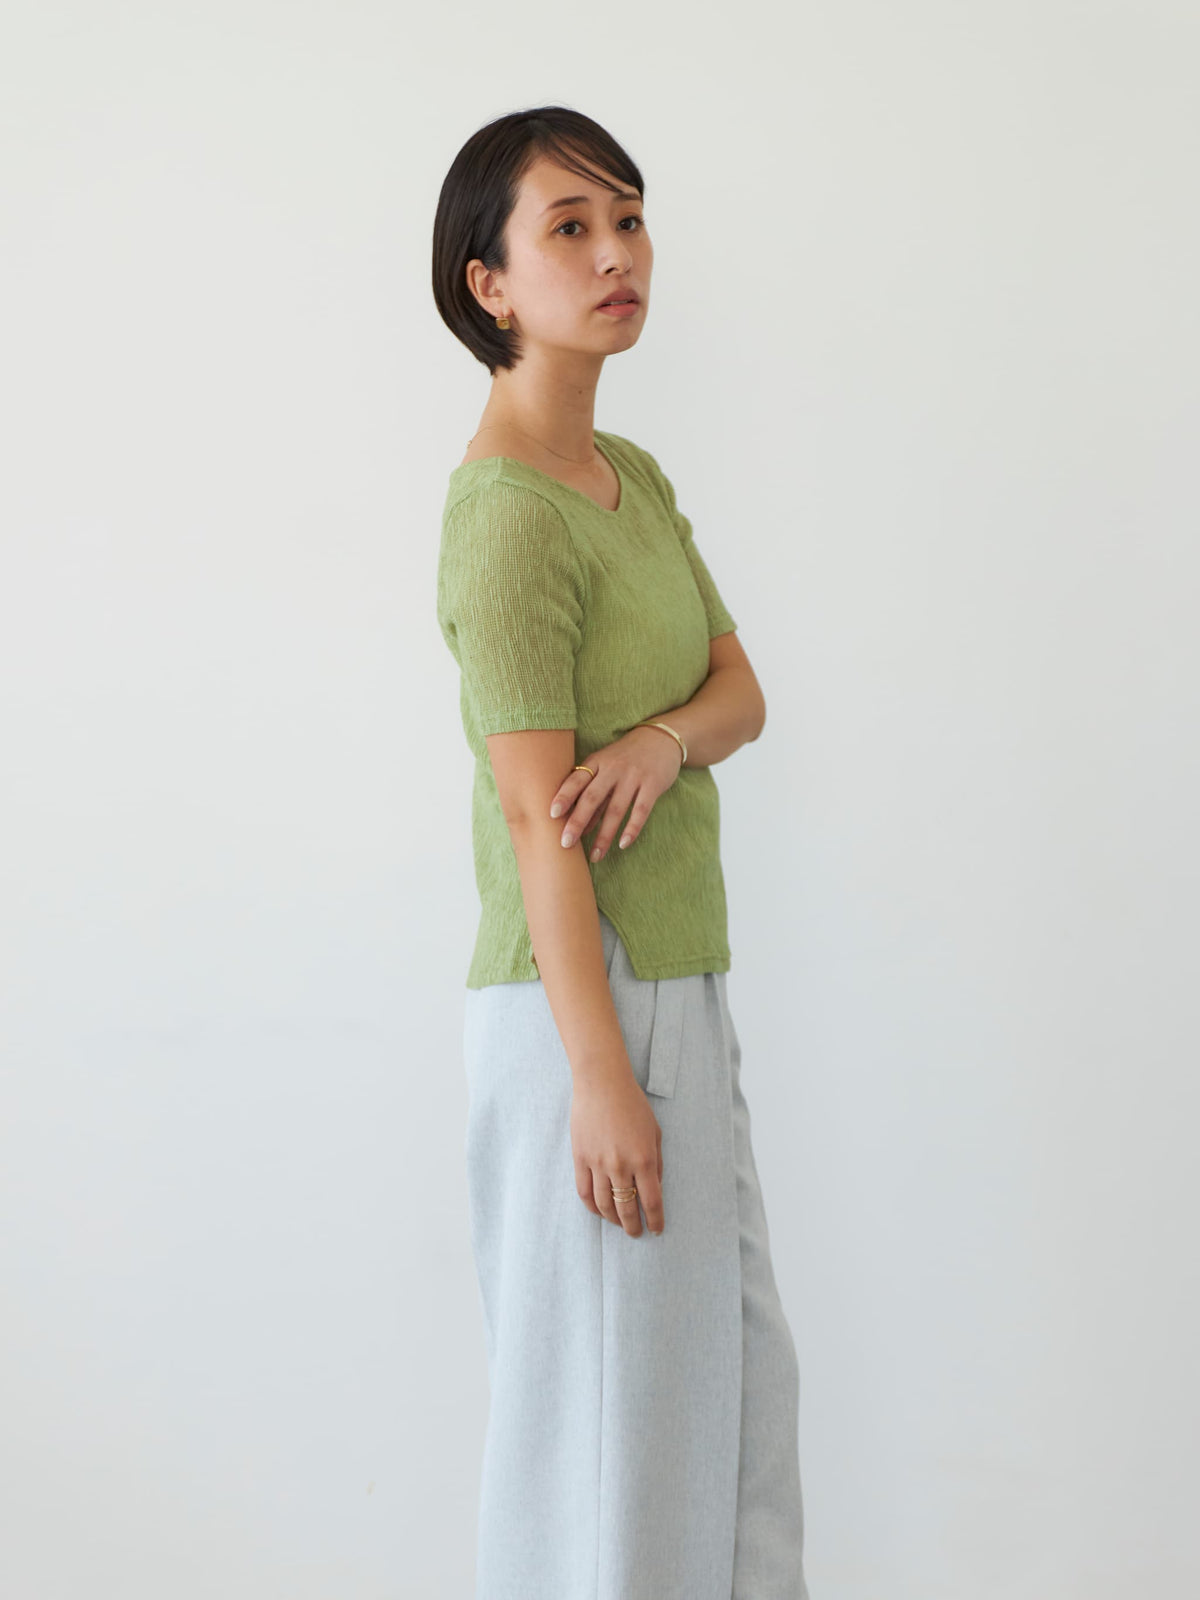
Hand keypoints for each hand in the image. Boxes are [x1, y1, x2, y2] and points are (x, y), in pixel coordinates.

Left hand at [549, 725, 683, 862]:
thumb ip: (593, 793)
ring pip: (616, 809)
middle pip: (592, 798)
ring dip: (604, 835)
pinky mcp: (653, 785)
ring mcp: (634, 777)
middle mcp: (613, 769)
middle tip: (566, 843)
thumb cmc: (625, 757)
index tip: (552, 814)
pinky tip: (623, 844)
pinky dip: (632, 828)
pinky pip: (641, 810)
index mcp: (597, 762)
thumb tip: (579, 826)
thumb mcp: (605, 767)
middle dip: (577, 822)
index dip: (564, 796)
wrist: (660, 739)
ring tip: (595, 856)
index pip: (576, 780)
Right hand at [571, 1069, 664, 1234]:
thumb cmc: (633, 1105)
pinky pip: (584, 1192)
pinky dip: (592, 1207)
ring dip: (613, 1220)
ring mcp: (598, 1163)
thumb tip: (655, 1188)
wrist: (602, 1084)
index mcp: (644, 1159)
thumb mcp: (655, 1132)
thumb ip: (657, 1162)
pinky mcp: (580, 1158)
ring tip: (619, 1224)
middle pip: (627, 1209)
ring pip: (604, 1205)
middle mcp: (621, 1166)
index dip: (656, 1220)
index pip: (652, 1202)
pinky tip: (599, 1211)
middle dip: (633, 1226)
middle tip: (636, 1232)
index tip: (656, 1229)